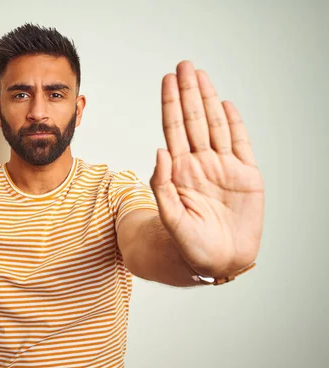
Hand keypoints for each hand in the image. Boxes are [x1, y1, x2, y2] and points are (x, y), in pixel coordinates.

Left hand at [150, 61, 263, 275]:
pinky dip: (235, 124)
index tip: (168, 80)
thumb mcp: (171, 218)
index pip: (173, 129)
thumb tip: (160, 150)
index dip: (171, 104)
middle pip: (193, 120)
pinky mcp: (246, 176)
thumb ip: (163, 186)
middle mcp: (200, 163)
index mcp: (180, 171)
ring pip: (215, 126)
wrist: (218, 261)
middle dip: (189, 92)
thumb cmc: (190, 245)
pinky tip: (226, 105)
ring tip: (201, 76)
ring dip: (208, 100)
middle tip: (184, 66)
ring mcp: (223, 167)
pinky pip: (241, 144)